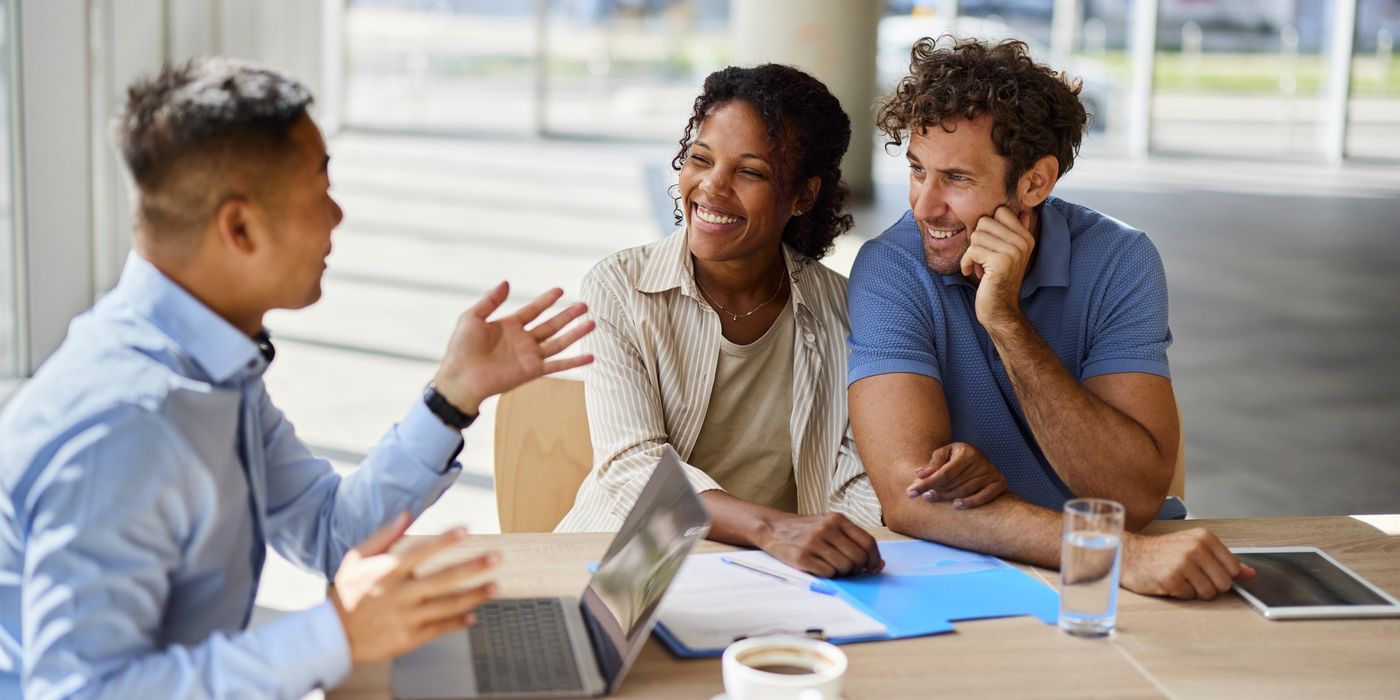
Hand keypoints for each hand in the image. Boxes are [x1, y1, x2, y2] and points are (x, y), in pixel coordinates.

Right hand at [330, 513, 500, 664]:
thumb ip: (384, 536)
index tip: (466, 528)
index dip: (444, 539)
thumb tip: (407, 513)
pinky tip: (473, 616)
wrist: (332, 638)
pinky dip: (457, 623)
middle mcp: (399, 594)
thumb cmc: (346, 594)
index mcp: (387, 572)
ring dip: (474, 596)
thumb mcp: (356, 560)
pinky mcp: (408, 638)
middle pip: (443, 579)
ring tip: (495, 586)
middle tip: (497, 558)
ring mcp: (406, 618)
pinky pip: (439, 629)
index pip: (421, 552)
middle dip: (473, 568)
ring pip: (447, 605)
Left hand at [433, 282, 594, 413]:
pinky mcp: (532, 371)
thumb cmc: (461, 348)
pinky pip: (558, 365)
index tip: (560, 290)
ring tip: (592, 323)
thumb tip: (507, 282)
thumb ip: (490, 300)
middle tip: (584, 305)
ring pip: (559, 342)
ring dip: (575, 333)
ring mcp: (529, 356)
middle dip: (568, 315)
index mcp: (509, 326)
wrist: (461, 377)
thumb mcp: (472, 317)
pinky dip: (574, 362)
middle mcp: (523, 340)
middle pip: (551, 324)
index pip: (533, 310)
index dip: (547, 300)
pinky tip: (590, 358)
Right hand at [758, 513, 883, 576]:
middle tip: (848, 567)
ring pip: (845, 567)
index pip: (868, 542)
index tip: (872, 567)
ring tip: (831, 566)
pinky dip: (828, 574)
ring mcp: (813, 542)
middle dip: (857, 567)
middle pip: (858, 558)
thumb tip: (878, 564)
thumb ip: (853, 540)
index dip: (874, 558)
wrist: (773, 528)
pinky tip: (819, 567)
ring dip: (842, 572)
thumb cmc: (807, 530)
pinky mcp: (802, 557)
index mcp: (837, 519)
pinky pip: (828, 573)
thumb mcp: (830, 525)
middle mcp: (826, 528)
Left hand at [905, 442, 1006, 508]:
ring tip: (932, 498)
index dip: (927, 483)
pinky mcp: (1000, 483)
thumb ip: (933, 464)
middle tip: (923, 495)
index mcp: (967, 452)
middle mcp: (981, 462)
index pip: (944, 473)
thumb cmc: (956, 457)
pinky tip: (956, 505)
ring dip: (947, 498)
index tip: (910, 492)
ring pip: (965, 491)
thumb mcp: (944, 454)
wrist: (979, 458)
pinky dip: (970, 503)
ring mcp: (992, 473)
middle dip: (935, 491)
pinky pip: (984, 497)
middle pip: (953, 484)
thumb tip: (919, 474)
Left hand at [960, 206, 1034, 329]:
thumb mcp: (1008, 254)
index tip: (989, 246)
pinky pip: (972, 250)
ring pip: (976, 235)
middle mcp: (1023, 242)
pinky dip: (966, 263)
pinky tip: (972, 273)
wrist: (1000, 310)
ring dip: (971, 253)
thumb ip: (1013, 232)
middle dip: (977, 240)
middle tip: (983, 258)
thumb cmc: (998, 280)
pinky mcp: (1000, 262)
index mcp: (1026, 237)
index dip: (986, 228)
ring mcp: (1013, 251)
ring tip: (980, 266)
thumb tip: (1022, 210)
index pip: (999, 211)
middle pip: (984, 221)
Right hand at [1120, 529, 1255, 599]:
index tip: (1206, 570)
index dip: (1221, 574)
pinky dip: (1181, 593)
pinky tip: (1170, 581)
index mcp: (1204, 537)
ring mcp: (1183, 563)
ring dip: (1195, 590)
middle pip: (1224, 584)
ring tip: (1181, 578)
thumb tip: (1250, 574)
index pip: (1233, 569)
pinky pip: (1190, 596)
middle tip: (1191, 576)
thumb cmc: (1163, 552)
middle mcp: (1195, 548)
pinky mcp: (1171, 579)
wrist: (1130, 554)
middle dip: (1210, 585)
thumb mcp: (1194, 548)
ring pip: (1209, 593)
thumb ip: (1224, 560)